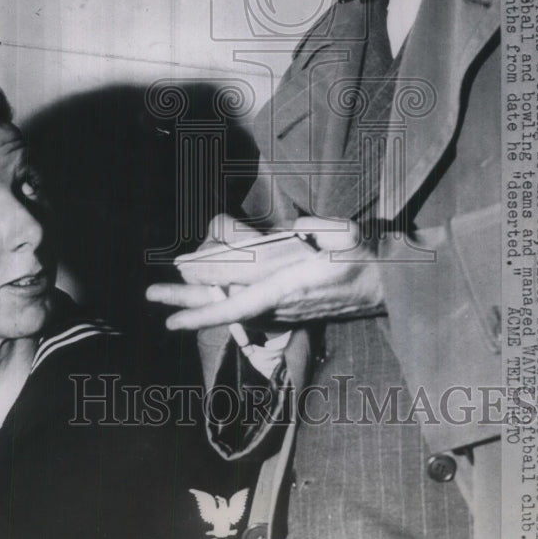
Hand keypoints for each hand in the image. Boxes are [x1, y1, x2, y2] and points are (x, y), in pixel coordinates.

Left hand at [146, 215, 384, 329]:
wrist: (386, 286)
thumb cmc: (363, 256)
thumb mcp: (346, 234)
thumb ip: (319, 228)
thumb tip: (295, 227)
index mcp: (290, 283)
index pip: (239, 293)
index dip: (206, 302)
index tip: (175, 300)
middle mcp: (280, 301)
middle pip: (225, 301)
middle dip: (187, 299)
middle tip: (151, 294)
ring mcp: (282, 310)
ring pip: (231, 305)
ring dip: (198, 300)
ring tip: (167, 295)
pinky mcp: (285, 311)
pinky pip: (245, 308)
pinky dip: (219, 303)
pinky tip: (200, 298)